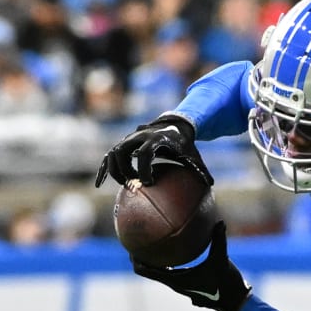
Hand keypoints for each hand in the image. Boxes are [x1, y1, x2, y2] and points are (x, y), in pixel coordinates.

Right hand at [96, 114, 212, 188]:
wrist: (173, 125)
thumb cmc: (183, 144)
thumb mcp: (193, 155)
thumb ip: (200, 169)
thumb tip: (210, 185)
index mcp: (155, 139)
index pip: (145, 153)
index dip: (144, 168)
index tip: (148, 183)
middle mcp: (138, 137)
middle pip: (122, 152)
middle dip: (125, 170)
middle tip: (134, 185)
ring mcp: (128, 140)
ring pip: (113, 154)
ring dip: (115, 171)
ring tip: (125, 185)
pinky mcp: (123, 145)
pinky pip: (109, 157)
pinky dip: (104, 170)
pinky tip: (99, 185)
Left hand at [132, 223, 249, 310]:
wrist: (235, 303)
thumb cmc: (226, 284)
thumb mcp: (222, 259)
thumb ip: (219, 240)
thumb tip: (219, 222)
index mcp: (176, 280)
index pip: (146, 270)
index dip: (135, 259)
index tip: (130, 245)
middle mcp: (175, 283)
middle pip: (148, 270)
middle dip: (140, 256)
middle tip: (136, 239)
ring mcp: (181, 285)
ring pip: (159, 272)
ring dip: (152, 261)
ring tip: (149, 243)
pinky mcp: (188, 284)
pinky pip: (170, 272)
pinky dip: (166, 263)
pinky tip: (171, 251)